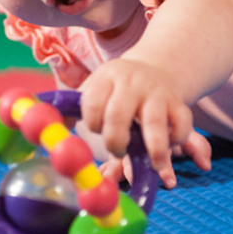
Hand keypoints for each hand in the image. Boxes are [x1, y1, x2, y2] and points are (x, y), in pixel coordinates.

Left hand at [80, 58, 198, 187]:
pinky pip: (183, 124)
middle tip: (117, 149)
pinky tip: (169, 146)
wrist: (155, 68)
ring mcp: (157, 94)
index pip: (92, 103)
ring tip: (154, 165)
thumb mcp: (96, 90)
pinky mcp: (179, 104)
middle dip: (115, 140)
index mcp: (106, 78)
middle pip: (118, 115)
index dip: (91, 122)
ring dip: (154, 148)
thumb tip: (49, 132)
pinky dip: (177, 139)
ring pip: (154, 122)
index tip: (95, 128)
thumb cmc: (117, 90)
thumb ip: (74, 110)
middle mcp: (132, 84)